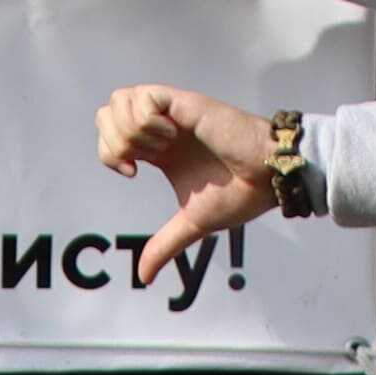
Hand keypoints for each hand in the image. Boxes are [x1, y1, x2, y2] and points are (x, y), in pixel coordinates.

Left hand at [96, 83, 283, 284]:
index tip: (133, 174)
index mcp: (158, 150)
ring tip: (160, 148)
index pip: (110, 137)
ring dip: (130, 130)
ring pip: (120, 100)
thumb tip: (143, 277)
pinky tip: (170, 136)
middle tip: (139, 160)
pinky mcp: (186, 103)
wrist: (269, 177)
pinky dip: (147, 120)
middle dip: (111, 140)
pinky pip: (144, 97)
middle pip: (106, 114)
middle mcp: (160, 128)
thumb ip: (164, 246)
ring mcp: (172, 113)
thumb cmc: (240, 194)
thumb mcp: (192, 224)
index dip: (109, 155)